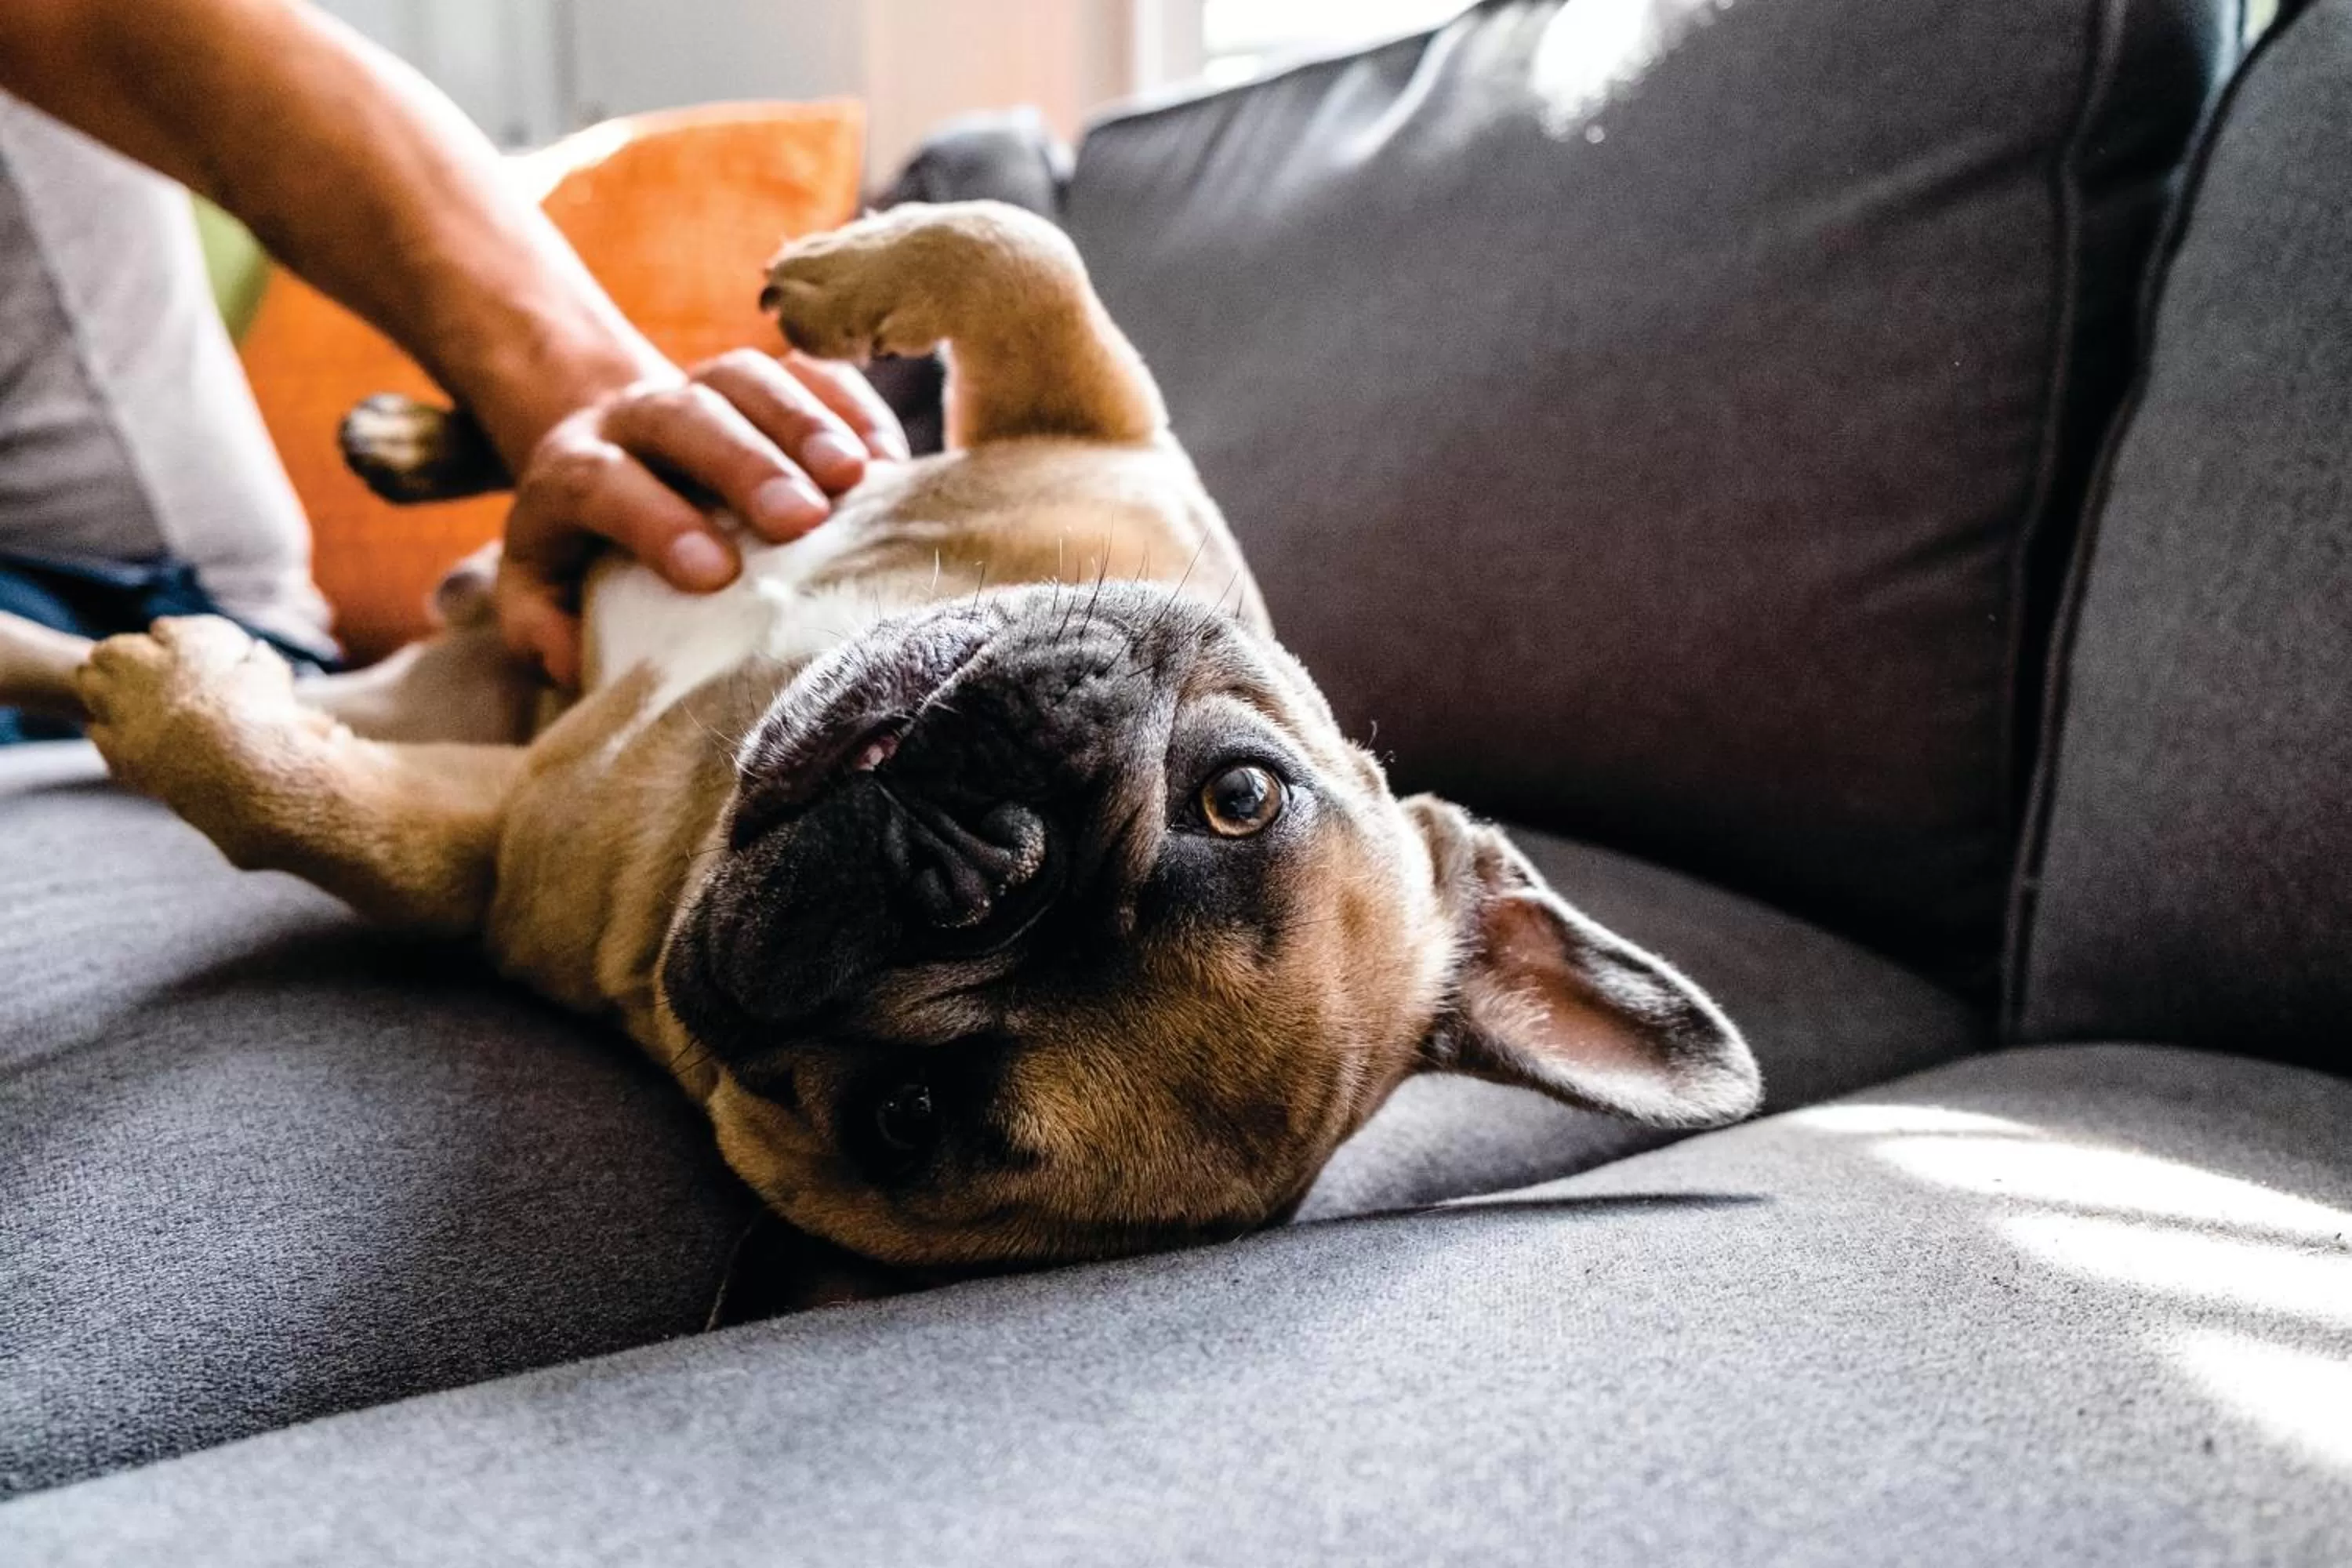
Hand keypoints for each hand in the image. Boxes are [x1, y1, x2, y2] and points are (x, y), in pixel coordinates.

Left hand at [498, 349, 907, 684]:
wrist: (614, 450)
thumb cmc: (587, 547)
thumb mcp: (538, 588)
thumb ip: (541, 626)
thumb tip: (576, 664)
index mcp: (572, 470)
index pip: (603, 481)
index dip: (657, 520)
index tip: (716, 575)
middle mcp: (636, 415)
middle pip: (686, 417)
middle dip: (747, 464)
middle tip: (802, 519)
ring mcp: (704, 385)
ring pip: (750, 379)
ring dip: (807, 424)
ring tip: (862, 478)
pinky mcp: (765, 378)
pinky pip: (811, 371)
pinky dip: (853, 408)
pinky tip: (889, 462)